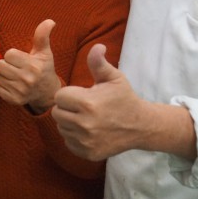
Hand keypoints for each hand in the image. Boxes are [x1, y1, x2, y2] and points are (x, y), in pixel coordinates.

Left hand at [0, 19, 60, 112]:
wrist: (48, 93)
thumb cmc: (44, 68)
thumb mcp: (44, 52)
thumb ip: (43, 36)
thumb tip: (50, 21)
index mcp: (33, 66)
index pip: (8, 54)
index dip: (12, 55)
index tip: (21, 59)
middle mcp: (27, 80)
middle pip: (0, 65)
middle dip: (6, 64)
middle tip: (15, 67)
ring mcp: (20, 92)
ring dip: (3, 74)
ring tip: (13, 75)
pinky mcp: (14, 100)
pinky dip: (2, 85)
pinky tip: (12, 84)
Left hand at [52, 44, 145, 160]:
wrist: (140, 126)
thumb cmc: (124, 98)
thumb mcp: (113, 78)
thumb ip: (99, 63)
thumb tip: (97, 46)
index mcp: (87, 103)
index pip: (59, 97)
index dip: (69, 94)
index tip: (81, 95)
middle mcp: (85, 124)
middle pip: (57, 113)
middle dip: (67, 108)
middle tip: (82, 107)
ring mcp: (86, 141)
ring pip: (61, 128)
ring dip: (69, 122)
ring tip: (86, 118)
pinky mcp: (87, 153)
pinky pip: (68, 142)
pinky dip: (74, 137)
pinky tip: (88, 130)